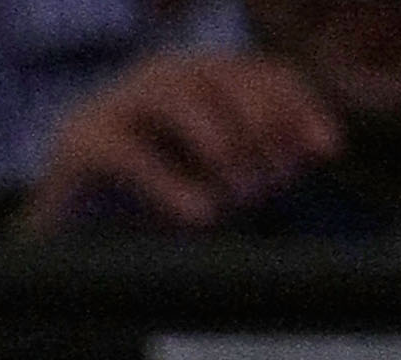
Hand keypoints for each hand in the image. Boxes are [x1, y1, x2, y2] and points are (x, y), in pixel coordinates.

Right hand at [20, 50, 340, 233]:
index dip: (298, 106)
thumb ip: (266, 161)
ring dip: (219, 143)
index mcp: (198, 81)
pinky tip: (202, 218)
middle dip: (258, 126)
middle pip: (220, 74)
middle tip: (272, 185)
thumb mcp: (223, 183)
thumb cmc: (155, 210)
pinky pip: (128, 152)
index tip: (326, 152)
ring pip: (174, 95)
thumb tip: (320, 145)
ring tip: (241, 196)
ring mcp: (113, 104)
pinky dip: (170, 184)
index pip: (259, 73)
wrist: (73, 245)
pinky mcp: (79, 145)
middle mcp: (157, 79)